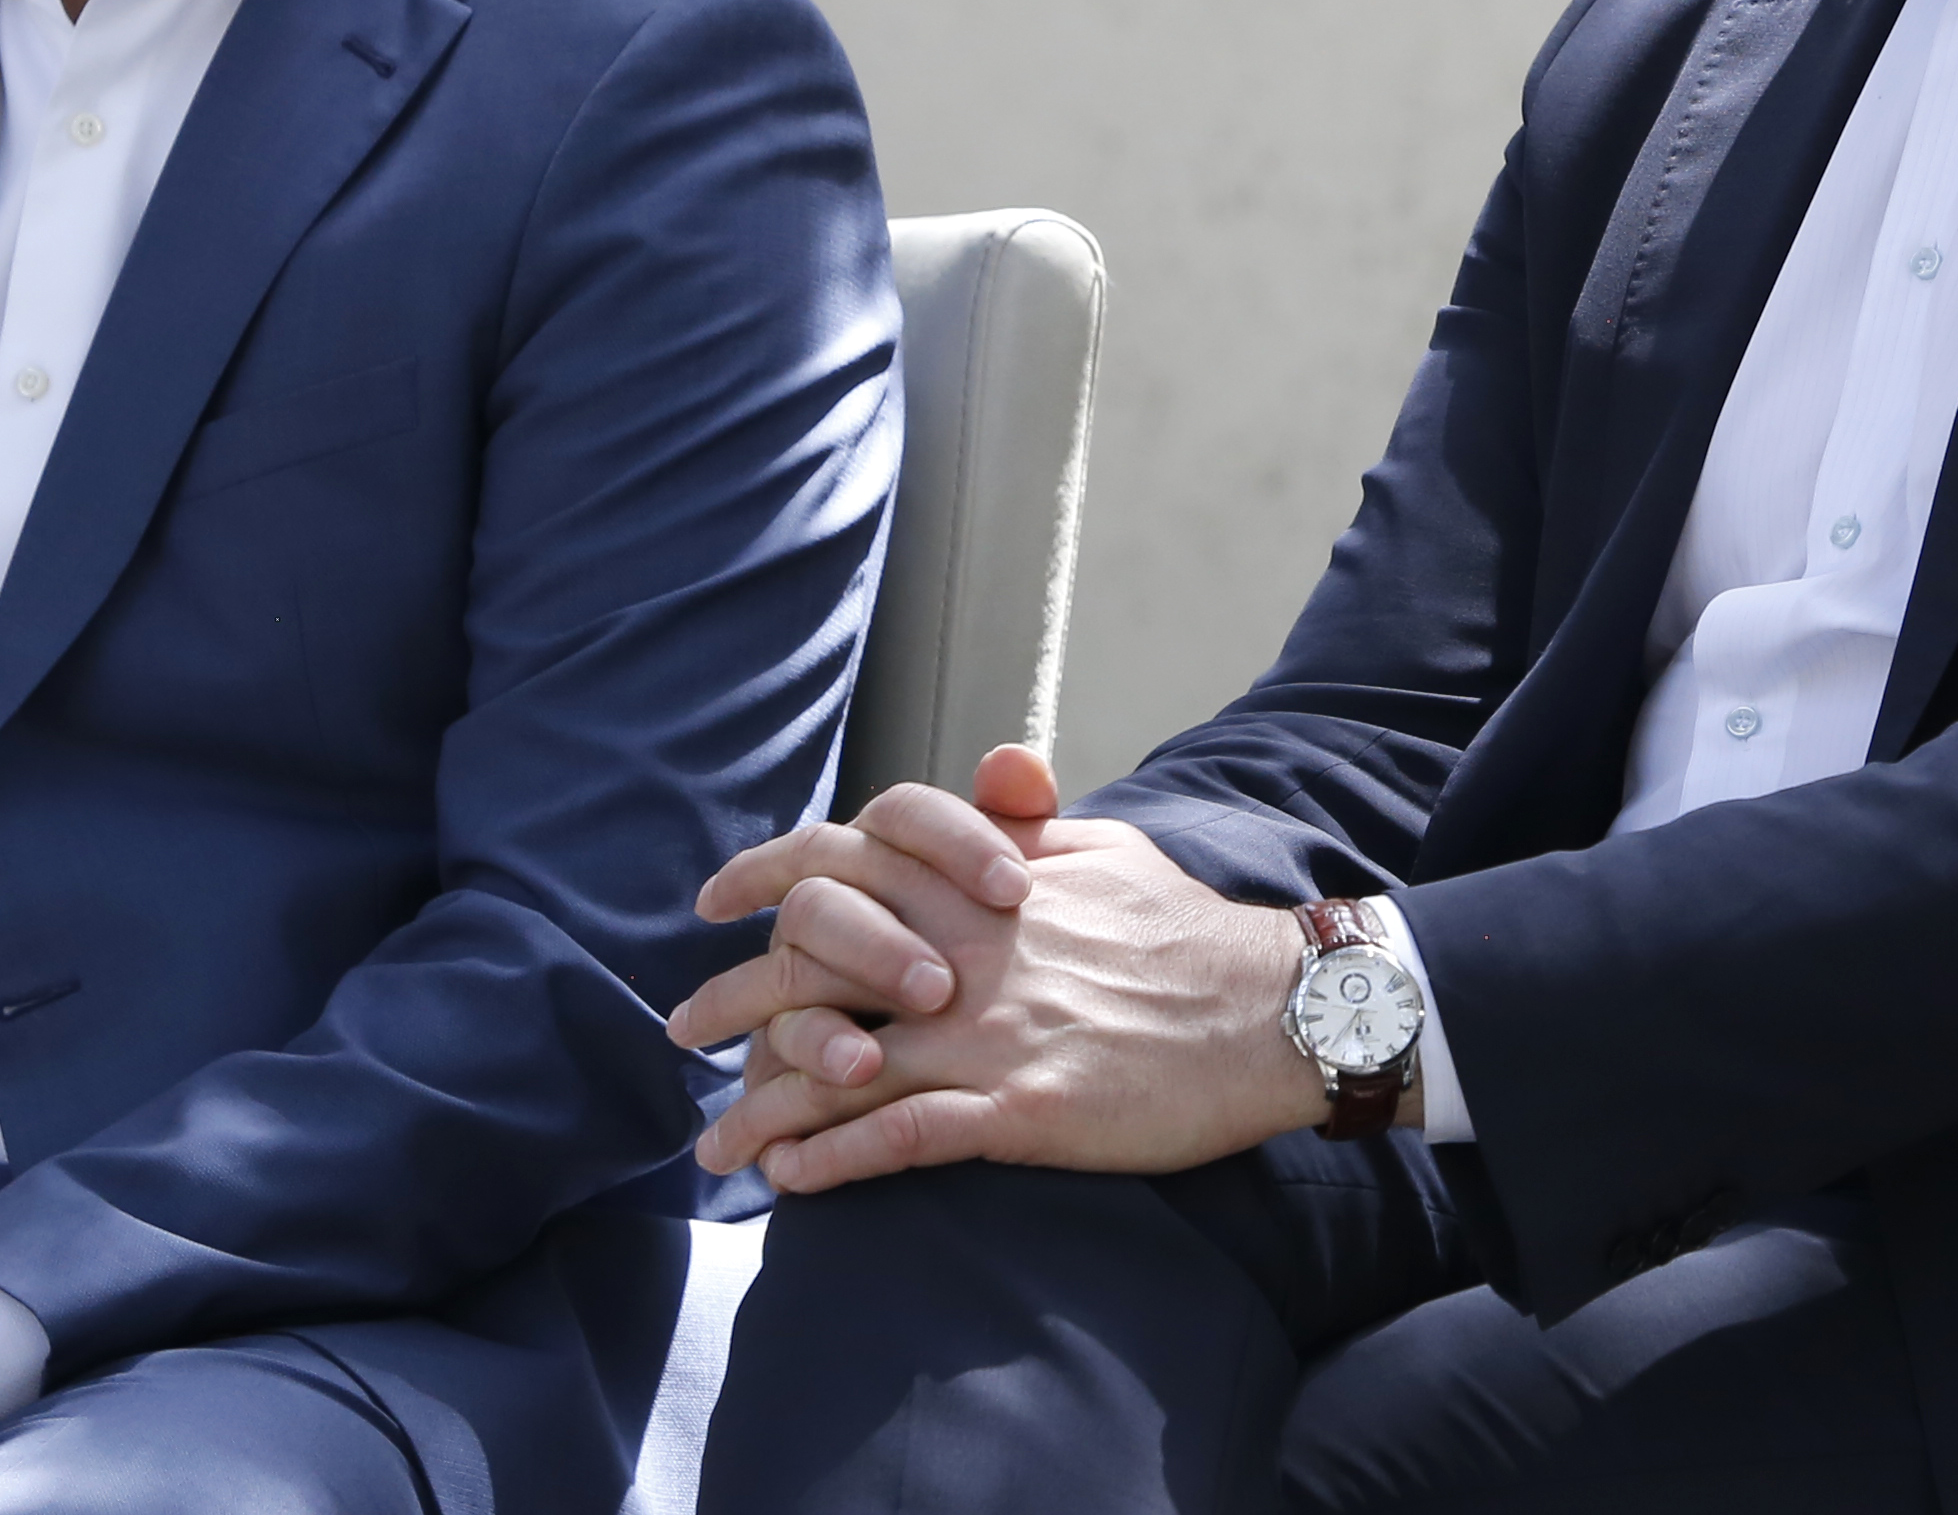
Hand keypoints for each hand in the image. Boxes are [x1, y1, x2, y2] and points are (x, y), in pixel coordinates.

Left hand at [673, 743, 1322, 1192]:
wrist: (1272, 1011)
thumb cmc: (1187, 931)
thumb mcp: (1105, 847)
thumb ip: (1026, 821)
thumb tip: (987, 775)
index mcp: (981, 882)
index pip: (842, 859)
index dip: (765, 875)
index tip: (715, 902)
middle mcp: (966, 953)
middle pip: (812, 966)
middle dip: (734, 1000)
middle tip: (684, 1031)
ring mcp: (987, 1034)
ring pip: (837, 1067)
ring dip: (760, 1109)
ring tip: (711, 1145)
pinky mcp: (1018, 1111)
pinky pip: (898, 1138)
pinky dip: (831, 1162)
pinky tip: (789, 1181)